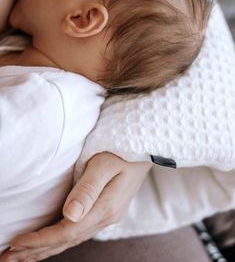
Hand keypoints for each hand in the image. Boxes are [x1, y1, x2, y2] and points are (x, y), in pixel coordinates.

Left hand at [0, 152, 151, 261]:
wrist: (145, 148)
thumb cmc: (122, 151)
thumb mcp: (105, 163)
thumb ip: (88, 188)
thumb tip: (70, 215)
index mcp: (105, 207)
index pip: (66, 231)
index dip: (39, 240)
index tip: (15, 243)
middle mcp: (106, 216)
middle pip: (67, 240)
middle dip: (36, 251)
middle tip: (8, 258)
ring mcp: (107, 215)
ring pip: (72, 239)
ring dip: (46, 249)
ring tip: (22, 256)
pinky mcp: (105, 210)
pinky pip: (78, 232)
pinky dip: (59, 240)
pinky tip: (49, 242)